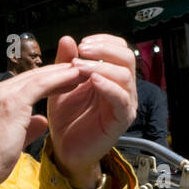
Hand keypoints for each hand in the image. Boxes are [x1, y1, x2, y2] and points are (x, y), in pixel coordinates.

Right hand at [0, 62, 88, 182]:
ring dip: (61, 73)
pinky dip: (58, 80)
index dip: (47, 80)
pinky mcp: (11, 103)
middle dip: (56, 72)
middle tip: (78, 68)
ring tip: (81, 70)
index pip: (24, 84)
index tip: (66, 79)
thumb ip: (28, 127)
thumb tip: (42, 121)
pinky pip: (40, 85)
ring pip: (37, 77)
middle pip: (31, 76)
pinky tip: (74, 77)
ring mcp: (1, 95)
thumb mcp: (13, 140)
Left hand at [46, 34, 138, 187]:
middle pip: (127, 58)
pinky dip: (108, 87)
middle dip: (104, 50)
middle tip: (83, 49)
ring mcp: (124, 104)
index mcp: (110, 77)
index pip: (119, 50)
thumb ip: (64, 63)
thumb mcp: (61, 85)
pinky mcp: (120, 120)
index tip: (83, 42)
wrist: (64, 150)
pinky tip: (93, 81)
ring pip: (125, 76)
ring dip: (101, 66)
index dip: (104, 42)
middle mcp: (121, 88)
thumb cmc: (67, 120)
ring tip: (80, 66)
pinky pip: (121, 99)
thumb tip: (67, 39)